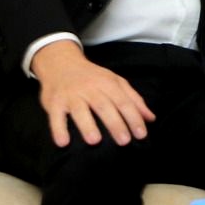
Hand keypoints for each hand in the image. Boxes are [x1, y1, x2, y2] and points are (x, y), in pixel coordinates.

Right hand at [31, 40, 155, 147]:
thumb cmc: (93, 77)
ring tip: (94, 141)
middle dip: (115, 124)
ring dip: (87, 126)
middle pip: (104, 106)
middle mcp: (90, 89)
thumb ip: (134, 100)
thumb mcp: (116, 82)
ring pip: (80, 110)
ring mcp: (71, 95)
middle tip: (124, 141)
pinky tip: (63, 142)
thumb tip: (151, 118)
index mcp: (108, 84)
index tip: (141, 134)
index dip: (133, 118)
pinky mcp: (54, 102)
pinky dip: (58, 129)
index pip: (124, 102)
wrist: (61, 63)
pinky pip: (55, 116)